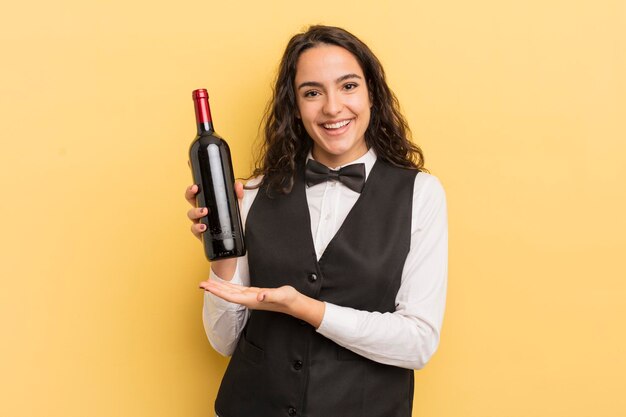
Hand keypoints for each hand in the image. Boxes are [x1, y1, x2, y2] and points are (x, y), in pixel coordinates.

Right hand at [186, 181, 244, 279]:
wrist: (234, 246)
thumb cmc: (232, 224)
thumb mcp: (237, 208)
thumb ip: (237, 196)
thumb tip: (237, 185)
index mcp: (208, 204)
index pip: (197, 193)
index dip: (193, 188)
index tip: (196, 185)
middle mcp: (202, 213)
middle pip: (191, 201)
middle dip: (190, 194)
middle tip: (196, 191)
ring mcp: (201, 224)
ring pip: (191, 215)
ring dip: (196, 211)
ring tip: (204, 211)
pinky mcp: (202, 235)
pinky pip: (195, 230)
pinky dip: (198, 228)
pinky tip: (203, 227)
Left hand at [199, 279, 324, 327]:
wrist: (295, 304)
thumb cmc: (289, 300)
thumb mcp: (281, 295)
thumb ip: (270, 296)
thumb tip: (259, 296)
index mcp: (252, 300)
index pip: (230, 296)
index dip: (217, 291)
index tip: (207, 287)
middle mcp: (249, 300)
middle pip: (227, 295)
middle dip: (214, 289)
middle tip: (200, 284)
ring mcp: (251, 298)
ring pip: (231, 293)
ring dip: (219, 289)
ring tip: (208, 285)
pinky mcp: (254, 295)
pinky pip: (237, 291)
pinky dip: (228, 288)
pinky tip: (224, 286)